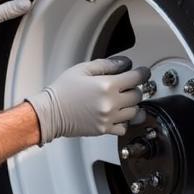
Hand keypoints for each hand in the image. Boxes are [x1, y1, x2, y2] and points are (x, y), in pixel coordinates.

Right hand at [26, 55, 149, 143]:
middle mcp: (110, 103)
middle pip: (138, 95)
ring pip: (134, 112)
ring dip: (131, 105)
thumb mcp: (83, 70)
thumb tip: (124, 63)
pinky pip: (124, 127)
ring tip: (121, 100)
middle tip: (127, 86)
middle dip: (134, 88)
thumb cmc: (63, 91)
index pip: (136, 78)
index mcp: (106, 86)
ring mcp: (108, 118)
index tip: (143, 72)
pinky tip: (116, 114)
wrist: (50, 113)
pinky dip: (124, 121)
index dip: (142, 73)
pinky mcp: (104, 130)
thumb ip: (107, 64)